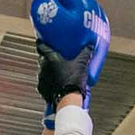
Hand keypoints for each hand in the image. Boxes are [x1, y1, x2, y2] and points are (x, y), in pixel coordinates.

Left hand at [30, 0, 108, 123]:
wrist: (67, 103)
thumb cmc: (73, 81)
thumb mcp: (82, 63)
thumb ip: (87, 50)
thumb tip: (94, 39)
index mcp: (48, 58)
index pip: (40, 44)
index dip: (42, 37)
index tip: (44, 32)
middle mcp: (42, 68)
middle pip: (41, 56)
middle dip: (46, 50)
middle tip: (53, 46)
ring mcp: (42, 81)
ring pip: (43, 70)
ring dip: (48, 67)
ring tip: (57, 65)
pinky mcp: (44, 91)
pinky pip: (47, 82)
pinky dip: (51, 80)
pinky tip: (59, 82)